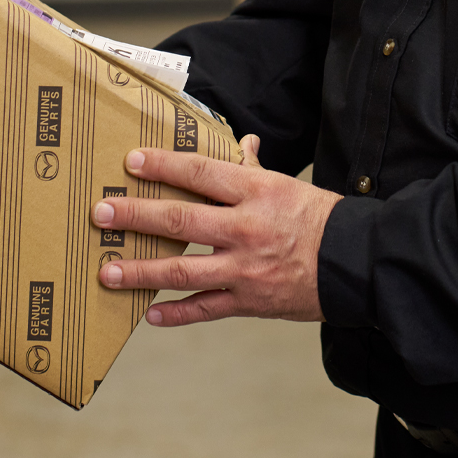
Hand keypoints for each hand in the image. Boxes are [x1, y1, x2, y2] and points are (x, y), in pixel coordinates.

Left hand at [94, 135, 341, 326]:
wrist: (355, 264)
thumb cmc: (321, 219)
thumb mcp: (288, 185)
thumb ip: (255, 169)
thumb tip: (242, 143)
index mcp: (256, 192)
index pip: (200, 173)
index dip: (163, 166)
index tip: (132, 162)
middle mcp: (246, 229)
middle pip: (180, 220)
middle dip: (136, 216)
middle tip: (102, 213)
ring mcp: (245, 269)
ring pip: (182, 270)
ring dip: (140, 271)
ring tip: (108, 270)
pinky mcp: (250, 301)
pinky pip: (206, 309)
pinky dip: (176, 314)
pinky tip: (149, 314)